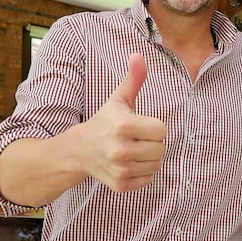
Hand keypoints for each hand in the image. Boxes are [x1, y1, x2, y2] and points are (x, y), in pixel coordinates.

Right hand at [78, 53, 166, 191]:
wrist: (79, 150)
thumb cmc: (104, 122)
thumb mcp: (118, 99)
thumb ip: (133, 79)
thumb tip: (138, 55)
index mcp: (123, 126)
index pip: (161, 130)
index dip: (153, 127)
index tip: (139, 125)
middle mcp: (121, 149)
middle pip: (161, 148)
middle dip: (152, 143)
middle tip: (136, 139)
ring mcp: (120, 169)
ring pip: (156, 165)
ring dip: (149, 158)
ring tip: (133, 150)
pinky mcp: (120, 185)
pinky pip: (149, 179)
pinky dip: (143, 172)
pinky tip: (129, 163)